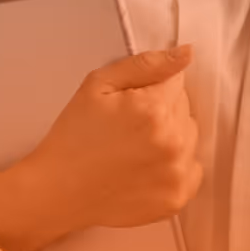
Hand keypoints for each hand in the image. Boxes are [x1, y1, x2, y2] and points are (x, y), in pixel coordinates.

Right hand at [0, 45, 202, 250]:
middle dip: (162, 111)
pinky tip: (146, 168)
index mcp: (155, 109)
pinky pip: (193, 167)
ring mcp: (177, 172)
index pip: (178, 81)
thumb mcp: (98, 85)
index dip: (153, 88)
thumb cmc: (74, 136)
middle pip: (185, 108)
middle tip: (128, 128)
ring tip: (135, 149)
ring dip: (171, 138)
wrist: (57, 191)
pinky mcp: (177, 196)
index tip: (131, 103)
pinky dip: (175, 166)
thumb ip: (147, 65)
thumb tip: (186, 54)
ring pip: (190, 136)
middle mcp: (173, 140)